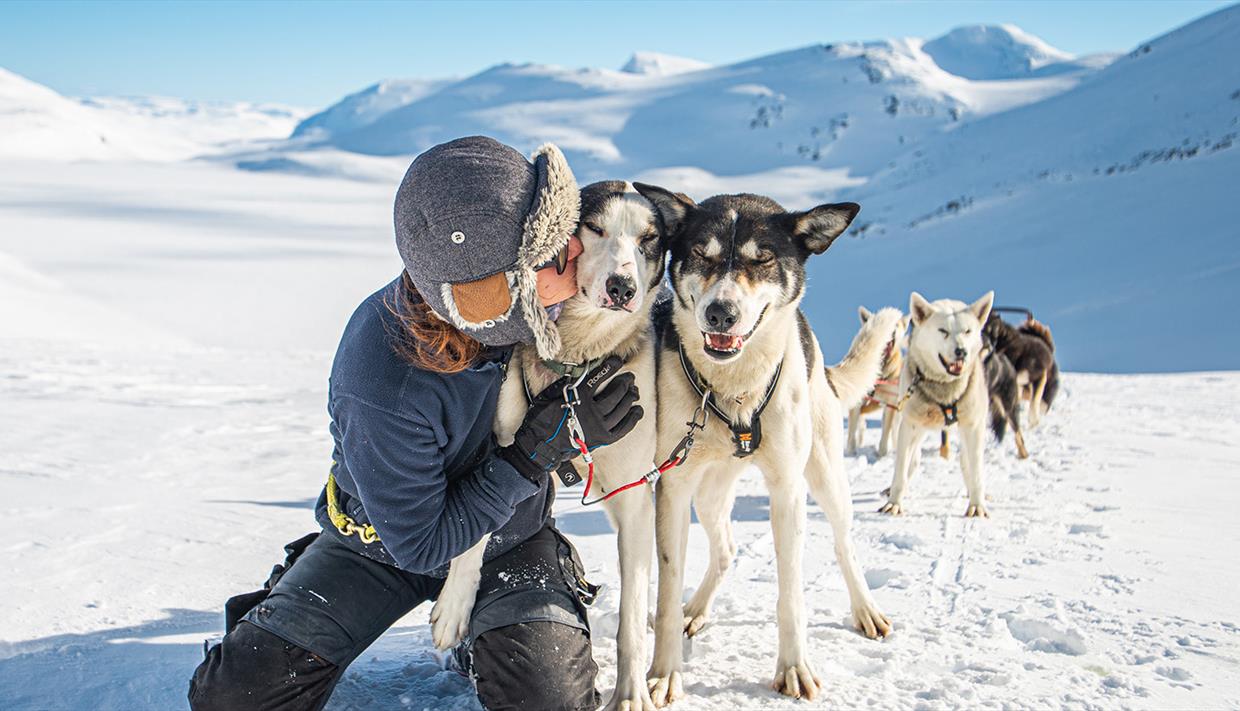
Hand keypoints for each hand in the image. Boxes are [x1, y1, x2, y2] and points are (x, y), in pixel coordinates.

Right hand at [500, 356, 642, 481]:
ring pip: (622, 409)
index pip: (599, 377)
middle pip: (616, 394)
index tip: (618, 361)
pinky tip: (637, 410)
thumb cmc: (543, 418)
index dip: (611, 367)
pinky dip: (632, 418)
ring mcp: (598, 427)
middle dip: (625, 383)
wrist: (541, 445)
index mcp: (578, 398)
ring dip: (630, 398)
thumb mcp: (550, 395)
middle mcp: (591, 412)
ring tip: (634, 392)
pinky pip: (623, 428)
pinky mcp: (602, 439)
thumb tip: (581, 373)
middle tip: (629, 378)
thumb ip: (567, 384)